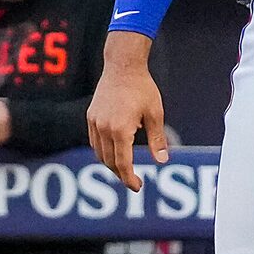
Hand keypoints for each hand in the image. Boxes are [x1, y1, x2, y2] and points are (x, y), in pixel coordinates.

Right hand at [87, 34, 167, 191]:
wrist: (122, 66)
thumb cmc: (142, 88)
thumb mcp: (155, 113)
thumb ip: (157, 139)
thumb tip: (162, 161)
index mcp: (121, 129)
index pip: (123, 163)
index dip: (129, 178)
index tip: (137, 186)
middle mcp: (104, 128)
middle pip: (109, 162)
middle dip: (121, 174)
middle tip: (133, 181)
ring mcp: (95, 122)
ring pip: (99, 153)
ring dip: (111, 164)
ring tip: (124, 168)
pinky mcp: (91, 117)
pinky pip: (94, 142)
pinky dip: (103, 151)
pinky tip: (114, 151)